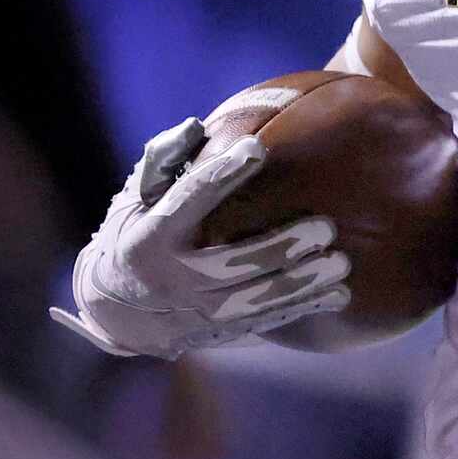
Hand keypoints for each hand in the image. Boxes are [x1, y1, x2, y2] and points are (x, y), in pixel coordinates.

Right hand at [51, 118, 349, 359]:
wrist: (116, 311)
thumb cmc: (135, 234)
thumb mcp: (135, 198)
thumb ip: (162, 161)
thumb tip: (196, 127)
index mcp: (148, 237)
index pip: (187, 200)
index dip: (221, 174)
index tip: (257, 148)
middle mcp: (170, 278)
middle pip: (232, 262)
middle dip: (281, 246)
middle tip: (325, 227)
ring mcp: (194, 311)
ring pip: (255, 301)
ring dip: (302, 283)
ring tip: (341, 263)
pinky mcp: (216, 331)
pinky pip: (265, 322)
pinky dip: (304, 308)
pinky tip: (340, 294)